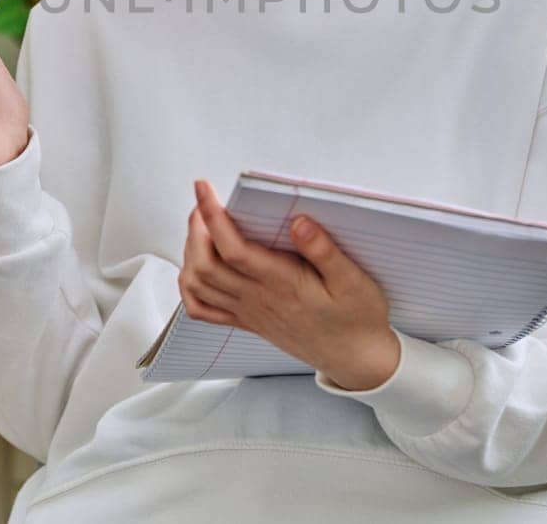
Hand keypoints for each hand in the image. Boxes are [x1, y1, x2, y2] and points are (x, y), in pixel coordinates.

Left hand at [178, 179, 400, 390]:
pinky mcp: (247, 322)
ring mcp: (249, 313)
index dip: (212, 216)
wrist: (355, 357)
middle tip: (203, 202)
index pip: (234, 248)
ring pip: (199, 285)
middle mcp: (259, 299)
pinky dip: (190, 287)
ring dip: (190, 252)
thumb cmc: (356, 317)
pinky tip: (194, 267)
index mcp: (283, 284)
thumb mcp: (353, 281)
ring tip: (200, 226)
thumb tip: (299, 222)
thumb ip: (324, 251)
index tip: (205, 188)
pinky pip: (203, 310)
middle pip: (206, 265)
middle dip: (196, 228)